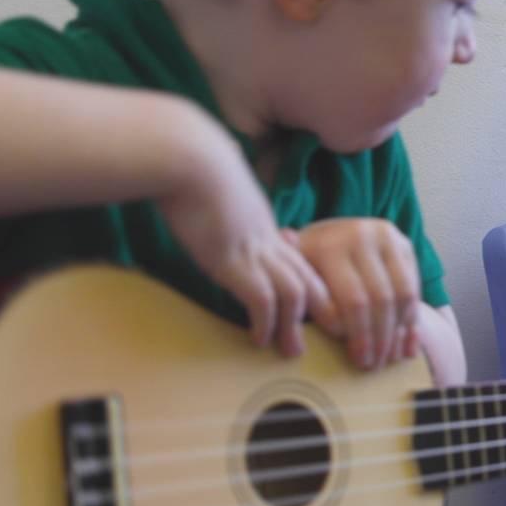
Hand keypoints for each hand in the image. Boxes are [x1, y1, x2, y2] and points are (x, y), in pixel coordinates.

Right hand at [157, 123, 326, 357]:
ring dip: (294, 325)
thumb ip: (220, 207)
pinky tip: (259, 338)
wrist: (185, 154)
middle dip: (319, 308)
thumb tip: (205, 210)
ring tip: (292, 350)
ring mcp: (253, 249)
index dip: (305, 281)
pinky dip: (265, 323)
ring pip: (294, 292)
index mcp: (262, 221)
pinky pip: (263, 299)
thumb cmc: (188, 165)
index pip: (296, 257)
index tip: (308, 304)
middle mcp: (265, 237)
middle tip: (321, 335)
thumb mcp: (210, 190)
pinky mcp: (234, 260)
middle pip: (308, 276)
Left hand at [283, 218, 421, 369]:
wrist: (332, 233)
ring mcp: (386, 238)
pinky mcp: (405, 246)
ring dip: (397, 333)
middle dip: (378, 338)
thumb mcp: (294, 276)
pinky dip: (412, 321)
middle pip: (379, 299)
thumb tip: (302, 314)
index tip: (354, 358)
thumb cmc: (308, 266)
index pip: (352, 300)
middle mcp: (360, 236)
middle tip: (374, 365)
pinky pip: (414, 289)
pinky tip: (407, 347)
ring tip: (390, 359)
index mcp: (328, 246)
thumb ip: (298, 295)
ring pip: (401, 296)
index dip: (355, 333)